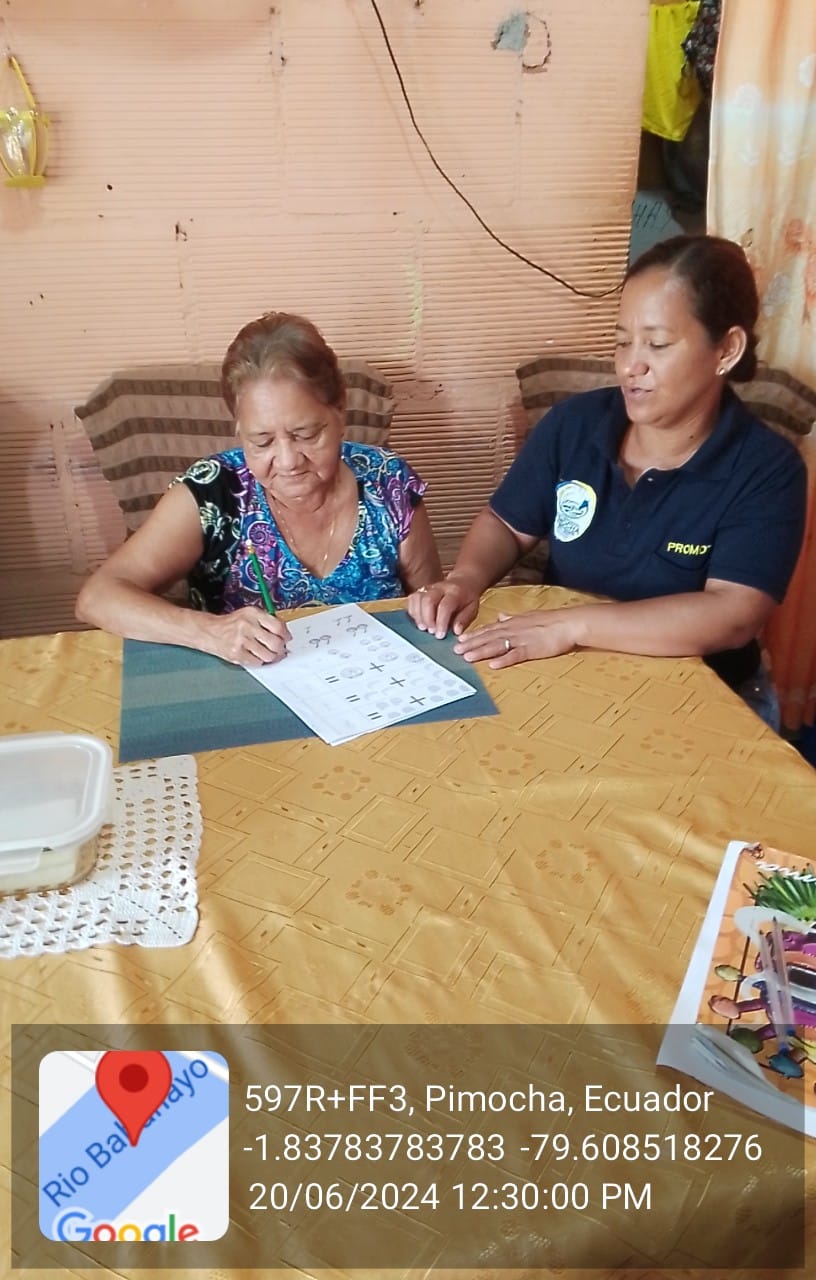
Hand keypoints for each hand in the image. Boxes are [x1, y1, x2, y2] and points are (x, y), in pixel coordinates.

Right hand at [202, 606, 291, 665]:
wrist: (210, 631)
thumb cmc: (232, 624)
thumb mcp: (249, 615)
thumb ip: (267, 621)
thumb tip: (285, 634)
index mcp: (253, 614)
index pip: (278, 626)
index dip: (286, 635)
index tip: (287, 639)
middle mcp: (247, 626)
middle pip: (275, 643)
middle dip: (281, 649)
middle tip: (281, 650)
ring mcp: (241, 641)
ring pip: (268, 655)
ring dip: (272, 658)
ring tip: (270, 655)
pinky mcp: (236, 654)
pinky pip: (257, 662)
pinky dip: (259, 661)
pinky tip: (257, 657)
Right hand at [406, 577, 480, 637]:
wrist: (464, 582)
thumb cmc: (468, 598)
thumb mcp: (473, 609)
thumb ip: (464, 620)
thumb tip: (456, 631)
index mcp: (455, 592)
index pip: (445, 606)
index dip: (441, 622)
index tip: (440, 635)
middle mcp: (440, 588)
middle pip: (427, 600)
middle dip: (427, 619)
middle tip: (431, 632)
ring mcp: (429, 588)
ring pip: (417, 598)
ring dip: (418, 616)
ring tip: (424, 628)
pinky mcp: (422, 590)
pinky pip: (412, 599)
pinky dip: (413, 611)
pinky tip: (419, 620)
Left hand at [454, 609, 583, 666]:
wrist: (568, 623)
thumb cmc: (551, 621)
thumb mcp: (528, 616)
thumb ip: (513, 618)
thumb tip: (501, 617)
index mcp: (512, 623)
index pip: (489, 629)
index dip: (474, 635)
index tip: (460, 640)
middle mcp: (513, 630)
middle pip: (488, 637)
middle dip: (471, 644)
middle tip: (455, 651)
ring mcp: (522, 640)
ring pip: (497, 645)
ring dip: (481, 651)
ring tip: (467, 657)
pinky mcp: (532, 649)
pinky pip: (515, 655)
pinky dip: (504, 660)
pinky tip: (493, 665)